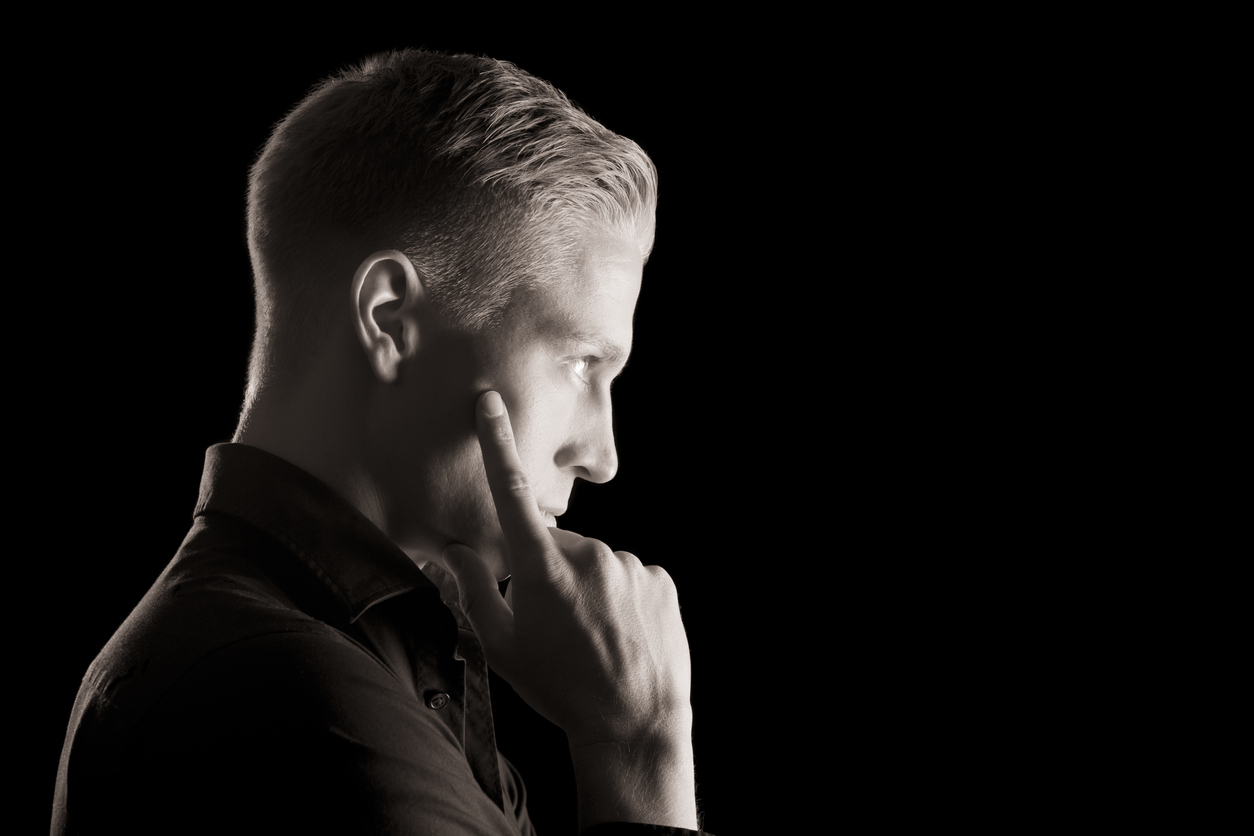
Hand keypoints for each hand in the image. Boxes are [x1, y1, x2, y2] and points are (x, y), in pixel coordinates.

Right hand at [440, 390, 696, 828]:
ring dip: (588, 587)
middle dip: (549, 570)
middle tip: (554, 623)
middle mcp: (589, 555)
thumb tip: (455, 552)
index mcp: (542, 568)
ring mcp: (630, 566)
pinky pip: (630, 576)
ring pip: (596, 562)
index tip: (490, 402)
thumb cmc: (561, 688)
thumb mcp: (502, 647)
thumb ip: (475, 590)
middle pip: (556, 545)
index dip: (496, 443)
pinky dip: (620, 597)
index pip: (510, 493)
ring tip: (592, 637)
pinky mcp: (660, 580)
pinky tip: (621, 634)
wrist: (633, 723)